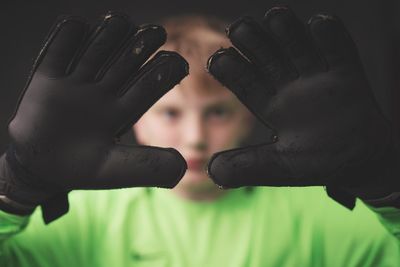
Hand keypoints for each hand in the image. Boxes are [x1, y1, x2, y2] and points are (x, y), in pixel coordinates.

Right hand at [0, 12, 187, 222]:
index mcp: (122, 112)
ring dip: (109, 36)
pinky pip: (58, 54)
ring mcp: (77, 84)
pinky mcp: (49, 79)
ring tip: (121, 22)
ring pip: (96, 52)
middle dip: (140, 47)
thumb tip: (182, 168)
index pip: (147, 88)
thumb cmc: (79, 170)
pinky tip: (78, 25)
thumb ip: (147, 167)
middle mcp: (103, 93)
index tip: (178, 62)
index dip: (162, 75)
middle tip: (157, 33)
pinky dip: (66, 39)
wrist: (39, 170)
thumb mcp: (114, 170)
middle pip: (125, 63)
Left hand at [207, 7, 398, 207]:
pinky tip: (319, 24)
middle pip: (268, 60)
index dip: (232, 71)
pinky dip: (331, 38)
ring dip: (287, 34)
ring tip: (274, 17)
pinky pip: (339, 52)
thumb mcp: (280, 168)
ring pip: (298, 49)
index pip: (247, 84)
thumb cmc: (317, 163)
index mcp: (270, 106)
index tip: (216, 60)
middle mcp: (290, 88)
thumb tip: (212, 171)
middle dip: (254, 44)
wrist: (359, 163)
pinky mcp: (347, 75)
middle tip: (239, 29)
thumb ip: (248, 167)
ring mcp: (317, 78)